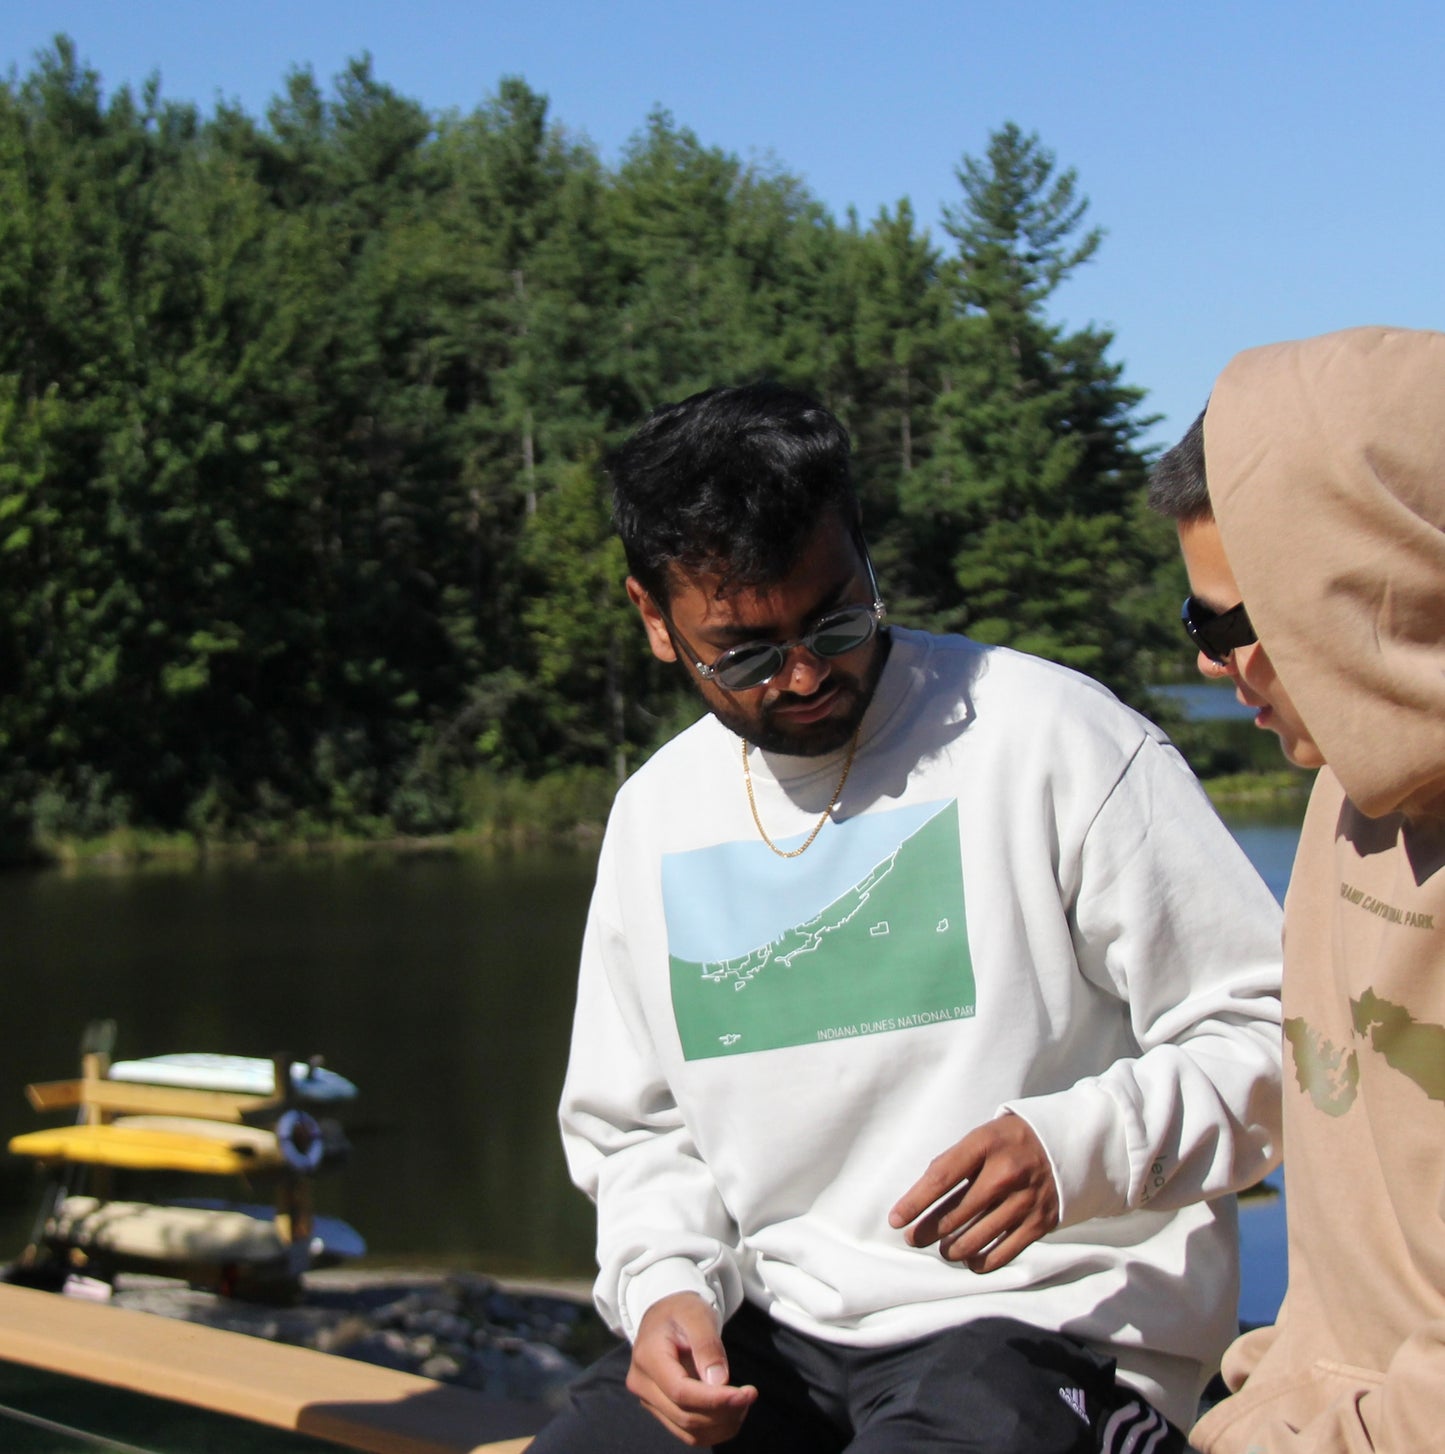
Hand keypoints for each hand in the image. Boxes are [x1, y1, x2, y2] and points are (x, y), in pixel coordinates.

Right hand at [626, 1292, 757, 1446]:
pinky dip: (714, 1428)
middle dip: (723, 1412)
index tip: (744, 1394)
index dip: (714, 1399)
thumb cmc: (681, 1310)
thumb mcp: (696, 1314)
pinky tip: (731, 1411)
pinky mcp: (662, 1410)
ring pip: (688, 1430)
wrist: (666, 1316)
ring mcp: (650, 1400)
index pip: (680, 1392)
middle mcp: (642, 1384)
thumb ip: (707, 1345)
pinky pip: (688, 1432)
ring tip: (743, 1401)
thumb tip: (719, 1382)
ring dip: (721, 1425)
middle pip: (685, 1415)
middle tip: (750, 1394)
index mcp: (647, 1357)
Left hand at [888, 1112, 1058, 1272]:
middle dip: (928, 1231)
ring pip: (976, 1238)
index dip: (915, 1202)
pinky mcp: (1040, 1222)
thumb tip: (922, 1199)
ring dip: (952, 1249)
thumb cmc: (1010, 1142)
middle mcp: (1006, 1172)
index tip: (896, 1219)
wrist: (1066, 1144)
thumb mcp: (983, 1137)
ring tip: (944, 1249)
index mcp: (986, 1144)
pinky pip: (1002, 1253)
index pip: (941, 1177)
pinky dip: (981, 1262)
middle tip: (914, 1238)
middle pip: (956, 1213)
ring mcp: (1025, 1199)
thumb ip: (956, 1162)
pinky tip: (970, 1260)